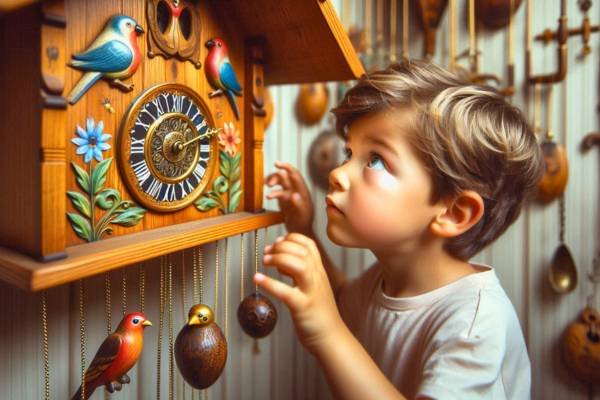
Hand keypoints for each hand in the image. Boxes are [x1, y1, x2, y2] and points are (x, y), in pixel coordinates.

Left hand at [254, 233, 343, 353]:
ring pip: (299, 266)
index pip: (309, 244)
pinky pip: (286, 292)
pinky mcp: (302, 308)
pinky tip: (257, 278)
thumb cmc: (318, 313)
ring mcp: (310, 292)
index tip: (276, 243)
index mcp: (319, 271)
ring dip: (279, 259)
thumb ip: (299, 272)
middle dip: (281, 247)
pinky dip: (269, 283)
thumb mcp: (312, 286)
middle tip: (266, 253)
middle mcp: (317, 278)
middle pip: (302, 251)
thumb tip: (280, 258)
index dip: (291, 238)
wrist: (331, 338)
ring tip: (265, 261)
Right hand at [265, 161, 313, 235]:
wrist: (300, 232)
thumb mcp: (302, 214)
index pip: (295, 174)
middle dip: (276, 176)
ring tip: (267, 186)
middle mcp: (296, 190)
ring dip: (273, 182)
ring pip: (280, 183)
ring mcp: (289, 194)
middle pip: (285, 177)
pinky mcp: (284, 200)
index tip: (276, 164)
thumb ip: (299, 204)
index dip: (286, 167)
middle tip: (268, 183)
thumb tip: (294, 194)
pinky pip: (276, 192)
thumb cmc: (304, 224)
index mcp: (302, 190)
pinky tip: (268, 196)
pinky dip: (272, 192)